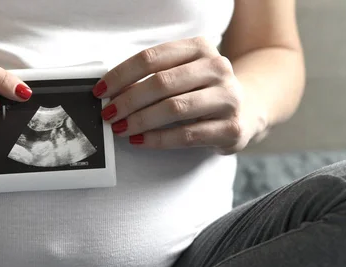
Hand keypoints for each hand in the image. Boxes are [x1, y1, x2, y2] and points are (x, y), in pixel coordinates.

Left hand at [93, 37, 250, 153]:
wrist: (245, 111)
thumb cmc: (200, 92)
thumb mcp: (180, 75)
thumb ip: (151, 78)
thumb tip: (111, 94)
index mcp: (199, 48)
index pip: (152, 58)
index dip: (121, 75)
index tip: (100, 91)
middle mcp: (217, 68)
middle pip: (161, 83)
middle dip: (128, 100)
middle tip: (108, 114)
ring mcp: (228, 97)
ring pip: (174, 108)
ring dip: (141, 120)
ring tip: (121, 128)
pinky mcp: (231, 127)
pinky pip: (187, 134)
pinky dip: (158, 139)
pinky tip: (139, 140)